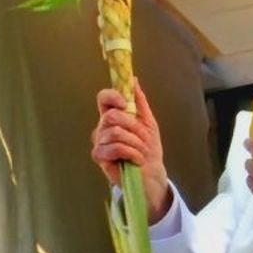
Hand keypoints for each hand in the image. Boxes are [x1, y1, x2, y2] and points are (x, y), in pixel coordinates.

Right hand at [91, 80, 170, 222]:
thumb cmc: (149, 149)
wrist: (152, 173)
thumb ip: (140, 102)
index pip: (103, 98)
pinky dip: (132, 153)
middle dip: (134, 128)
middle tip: (143, 138)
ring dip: (136, 143)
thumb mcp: (148, 122)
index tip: (126, 104)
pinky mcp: (100, 157)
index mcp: (113, 116)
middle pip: (111, 116)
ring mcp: (99, 142)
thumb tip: (134, 80)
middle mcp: (103, 127)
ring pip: (116, 133)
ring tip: (142, 151)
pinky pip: (115, 148)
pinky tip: (137, 159)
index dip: (113, 97)